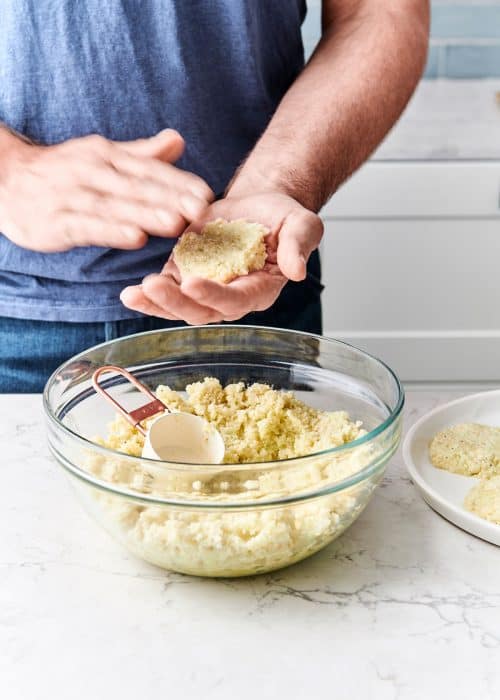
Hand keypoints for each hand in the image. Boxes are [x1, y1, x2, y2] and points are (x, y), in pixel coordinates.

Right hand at [0, 128, 212, 251]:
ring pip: (115, 206)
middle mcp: (91, 171)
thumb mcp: (102, 156)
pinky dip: (111, 232)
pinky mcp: (55, 222)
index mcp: (106, 155)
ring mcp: (72, 196)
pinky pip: (87, 227)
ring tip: (176, 224)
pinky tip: (135, 239)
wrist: (5, 180)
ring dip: (146, 215)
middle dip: (171, 198)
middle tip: (202, 210)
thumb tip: (178, 140)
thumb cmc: (64, 172)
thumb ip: (141, 154)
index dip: (179, 182)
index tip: (208, 195)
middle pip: (136, 187)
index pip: (148, 169)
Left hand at [120, 192, 322, 323]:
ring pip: (179, 307)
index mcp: (259, 289)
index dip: (213, 294)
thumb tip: (297, 271)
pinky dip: (147, 296)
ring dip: (155, 304)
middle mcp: (230, 297)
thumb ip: (299, 246)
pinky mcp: (185, 275)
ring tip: (132, 295)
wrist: (259, 206)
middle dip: (175, 301)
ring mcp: (205, 289)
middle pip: (201, 310)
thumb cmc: (283, 217)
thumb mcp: (301, 224)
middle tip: (152, 286)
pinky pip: (166, 293)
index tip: (192, 283)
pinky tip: (129, 293)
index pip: (234, 299)